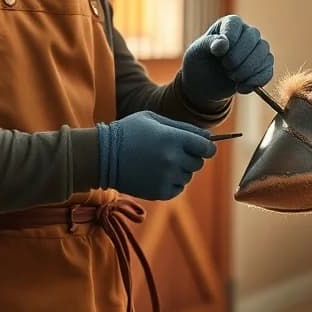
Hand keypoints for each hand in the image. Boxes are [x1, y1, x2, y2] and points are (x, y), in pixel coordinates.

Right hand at [97, 111, 215, 200]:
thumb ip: (183, 127)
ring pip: (188, 176)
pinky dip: (172, 182)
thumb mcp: (154, 119)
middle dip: (190, 157)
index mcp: (174, 138)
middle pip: (198, 162)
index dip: (206, 146)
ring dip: (179, 170)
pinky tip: (157, 173)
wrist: (103, 156)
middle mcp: (173, 159)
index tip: (200, 146)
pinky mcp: (159, 192)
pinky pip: (178, 188)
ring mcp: (166, 177)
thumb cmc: (129, 132)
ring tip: (159, 162)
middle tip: (172, 152)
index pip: (207, 147)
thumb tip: (208, 136)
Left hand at [180, 15, 273, 106]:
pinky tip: (241, 87)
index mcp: (230, 24)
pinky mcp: (264, 66)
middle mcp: (247, 33)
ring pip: (264, 54)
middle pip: (253, 37)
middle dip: (237, 57)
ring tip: (232, 77)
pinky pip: (268, 72)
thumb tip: (224, 43)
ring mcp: (258, 49)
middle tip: (224, 67)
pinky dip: (255, 82)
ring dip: (247, 70)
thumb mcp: (196, 51)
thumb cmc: (200, 62)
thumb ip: (209, 43)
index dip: (229, 39)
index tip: (217, 54)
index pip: (235, 24)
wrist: (206, 84)